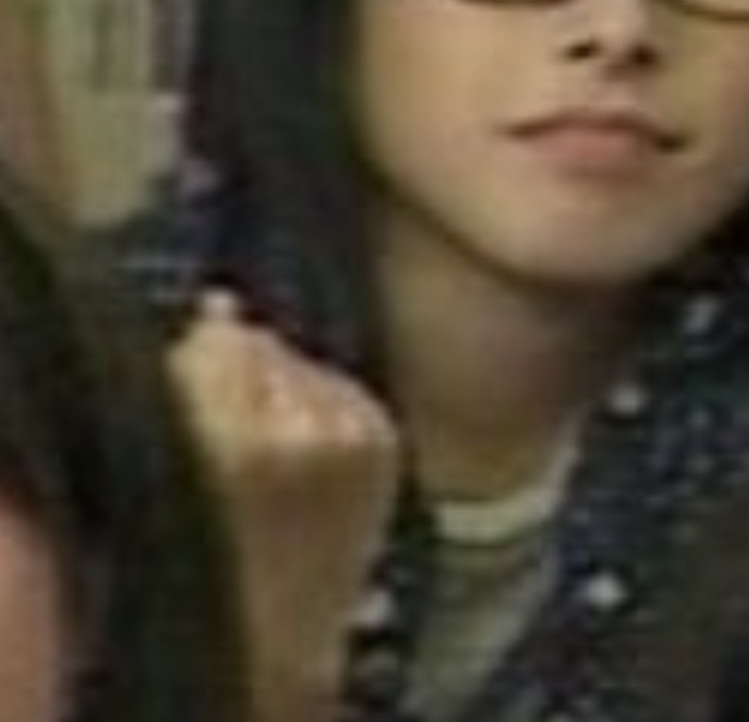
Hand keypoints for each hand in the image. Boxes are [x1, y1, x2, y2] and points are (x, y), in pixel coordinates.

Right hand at [169, 291, 399, 721]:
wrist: (280, 641)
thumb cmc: (212, 566)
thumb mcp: (169, 467)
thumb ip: (189, 376)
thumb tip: (220, 304)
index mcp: (224, 435)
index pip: (217, 337)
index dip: (200, 352)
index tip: (192, 377)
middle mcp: (295, 423)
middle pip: (262, 342)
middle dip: (244, 370)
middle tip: (232, 433)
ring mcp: (347, 430)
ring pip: (304, 359)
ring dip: (288, 388)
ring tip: (273, 456)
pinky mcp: (381, 439)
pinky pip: (343, 386)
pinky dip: (327, 408)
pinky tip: (313, 459)